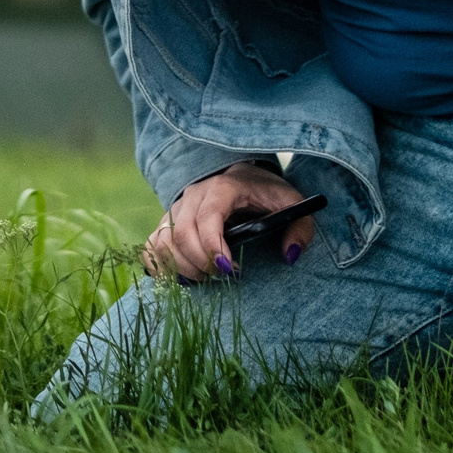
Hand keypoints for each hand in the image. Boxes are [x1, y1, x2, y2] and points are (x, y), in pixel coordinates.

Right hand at [141, 161, 318, 281]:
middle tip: (223, 277)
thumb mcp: (292, 203)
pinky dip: (162, 265)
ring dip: (182, 268)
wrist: (242, 174)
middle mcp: (193, 194)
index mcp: (222, 187)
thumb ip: (300, 227)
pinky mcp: (168, 220)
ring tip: (207, 277)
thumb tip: (289, 255)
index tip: (230, 271)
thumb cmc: (266, 192)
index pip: (207, 218)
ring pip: (163, 242)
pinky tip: (184, 275)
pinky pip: (152, 245)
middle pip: (181, 235)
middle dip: (200, 265)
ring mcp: (177, 207)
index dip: (213, 249)